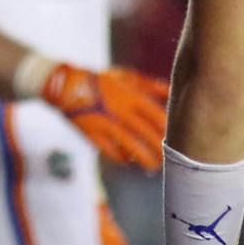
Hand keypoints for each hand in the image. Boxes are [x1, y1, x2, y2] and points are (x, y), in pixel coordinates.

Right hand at [39, 63, 168, 171]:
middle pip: (147, 135)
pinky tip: (128, 161)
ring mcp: (107, 124)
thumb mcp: (125, 77)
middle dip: (160, 150)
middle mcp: (121, 112)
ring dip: (144, 159)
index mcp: (131, 97)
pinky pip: (111, 151)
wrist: (67, 86)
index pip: (157, 117)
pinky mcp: (93, 134)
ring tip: (152, 167)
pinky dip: (121, 158)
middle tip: (167, 159)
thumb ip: (149, 85)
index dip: (169, 130)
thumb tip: (171, 90)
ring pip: (131, 146)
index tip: (176, 138)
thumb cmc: (100, 80)